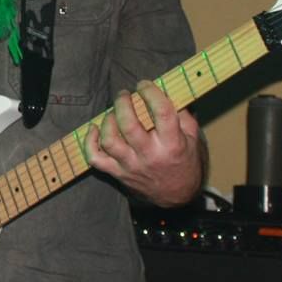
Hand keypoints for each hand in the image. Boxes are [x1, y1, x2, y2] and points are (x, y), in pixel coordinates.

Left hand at [85, 80, 205, 206]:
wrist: (177, 196)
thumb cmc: (184, 160)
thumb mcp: (192, 138)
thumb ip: (182, 114)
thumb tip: (166, 90)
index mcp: (172, 144)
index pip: (161, 113)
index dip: (150, 93)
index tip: (144, 85)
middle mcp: (150, 156)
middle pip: (129, 125)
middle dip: (123, 103)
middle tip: (124, 94)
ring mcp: (131, 166)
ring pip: (109, 140)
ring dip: (107, 121)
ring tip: (113, 112)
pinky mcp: (117, 173)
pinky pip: (95, 158)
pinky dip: (89, 141)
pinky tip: (94, 128)